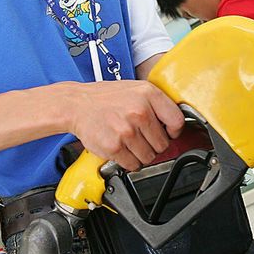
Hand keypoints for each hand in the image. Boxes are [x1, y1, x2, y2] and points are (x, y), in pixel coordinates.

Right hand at [66, 80, 185, 170]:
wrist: (76, 104)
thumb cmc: (106, 97)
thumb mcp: (136, 89)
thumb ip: (156, 103)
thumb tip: (173, 124)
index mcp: (148, 94)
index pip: (177, 121)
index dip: (173, 131)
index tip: (167, 133)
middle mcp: (139, 112)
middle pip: (163, 144)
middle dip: (154, 144)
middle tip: (141, 137)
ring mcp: (126, 130)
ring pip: (149, 157)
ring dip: (141, 154)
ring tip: (129, 142)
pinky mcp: (114, 147)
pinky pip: (134, 165)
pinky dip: (129, 161)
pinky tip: (122, 149)